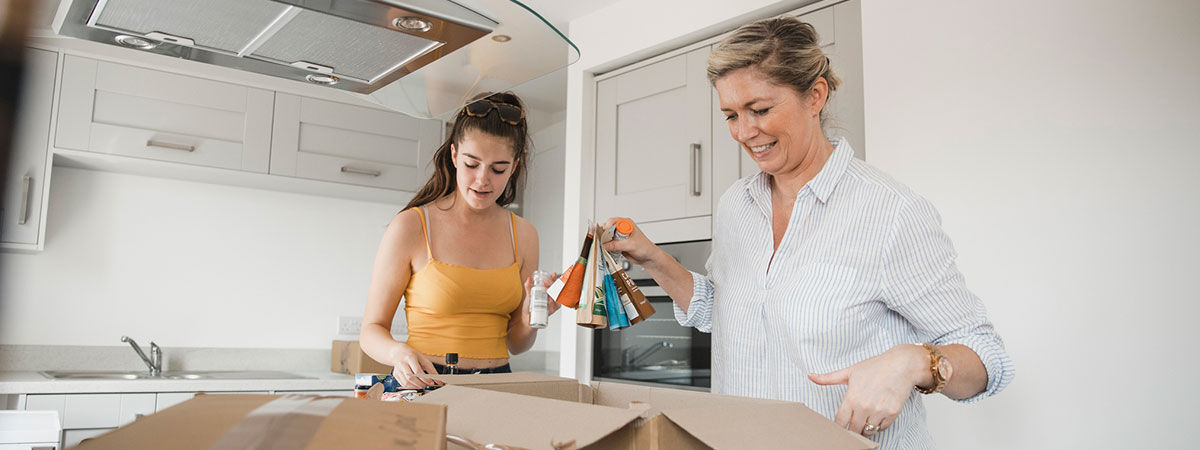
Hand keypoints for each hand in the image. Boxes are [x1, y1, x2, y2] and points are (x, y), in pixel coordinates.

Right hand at [388, 343, 440, 388]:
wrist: (397, 352)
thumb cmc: (411, 354)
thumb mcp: (422, 358)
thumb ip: (430, 369)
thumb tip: (438, 379)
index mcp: (410, 357)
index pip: (418, 371)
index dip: (425, 378)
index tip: (431, 382)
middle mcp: (402, 364)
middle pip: (411, 378)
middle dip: (421, 384)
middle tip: (427, 385)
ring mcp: (398, 370)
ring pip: (406, 382)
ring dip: (416, 386)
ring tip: (423, 385)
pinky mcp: (395, 374)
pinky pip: (403, 384)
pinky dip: (411, 387)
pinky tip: (416, 385)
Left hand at [521, 273, 561, 321]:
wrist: (527, 318)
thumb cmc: (529, 307)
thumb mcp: (528, 295)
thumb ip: (528, 287)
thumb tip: (528, 279)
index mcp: (547, 292)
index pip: (552, 284)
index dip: (554, 279)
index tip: (552, 274)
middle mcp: (551, 297)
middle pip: (556, 289)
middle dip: (552, 284)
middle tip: (545, 283)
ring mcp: (552, 303)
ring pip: (557, 296)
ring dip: (553, 292)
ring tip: (546, 291)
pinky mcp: (552, 310)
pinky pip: (557, 305)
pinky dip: (554, 302)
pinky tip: (550, 301)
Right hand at [599, 217, 661, 266]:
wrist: (648, 257)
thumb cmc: (645, 247)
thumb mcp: (630, 245)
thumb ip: (617, 245)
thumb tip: (605, 245)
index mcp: (626, 224)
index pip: (612, 221)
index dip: (606, 227)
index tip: (604, 235)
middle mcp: (621, 229)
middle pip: (607, 229)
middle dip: (603, 235)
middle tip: (601, 242)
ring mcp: (619, 237)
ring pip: (607, 237)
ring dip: (604, 242)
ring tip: (603, 247)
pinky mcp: (617, 244)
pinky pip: (608, 245)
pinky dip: (606, 248)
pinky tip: (606, 251)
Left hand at [808, 344, 927, 436]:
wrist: (901, 365)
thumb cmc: (875, 367)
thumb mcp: (849, 371)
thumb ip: (828, 378)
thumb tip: (810, 376)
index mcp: (852, 398)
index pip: (840, 422)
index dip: (838, 427)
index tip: (839, 427)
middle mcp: (865, 407)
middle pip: (854, 430)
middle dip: (852, 428)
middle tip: (853, 424)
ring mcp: (879, 412)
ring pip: (868, 431)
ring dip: (865, 428)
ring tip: (865, 418)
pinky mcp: (892, 414)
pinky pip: (882, 428)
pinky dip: (879, 425)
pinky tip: (877, 416)